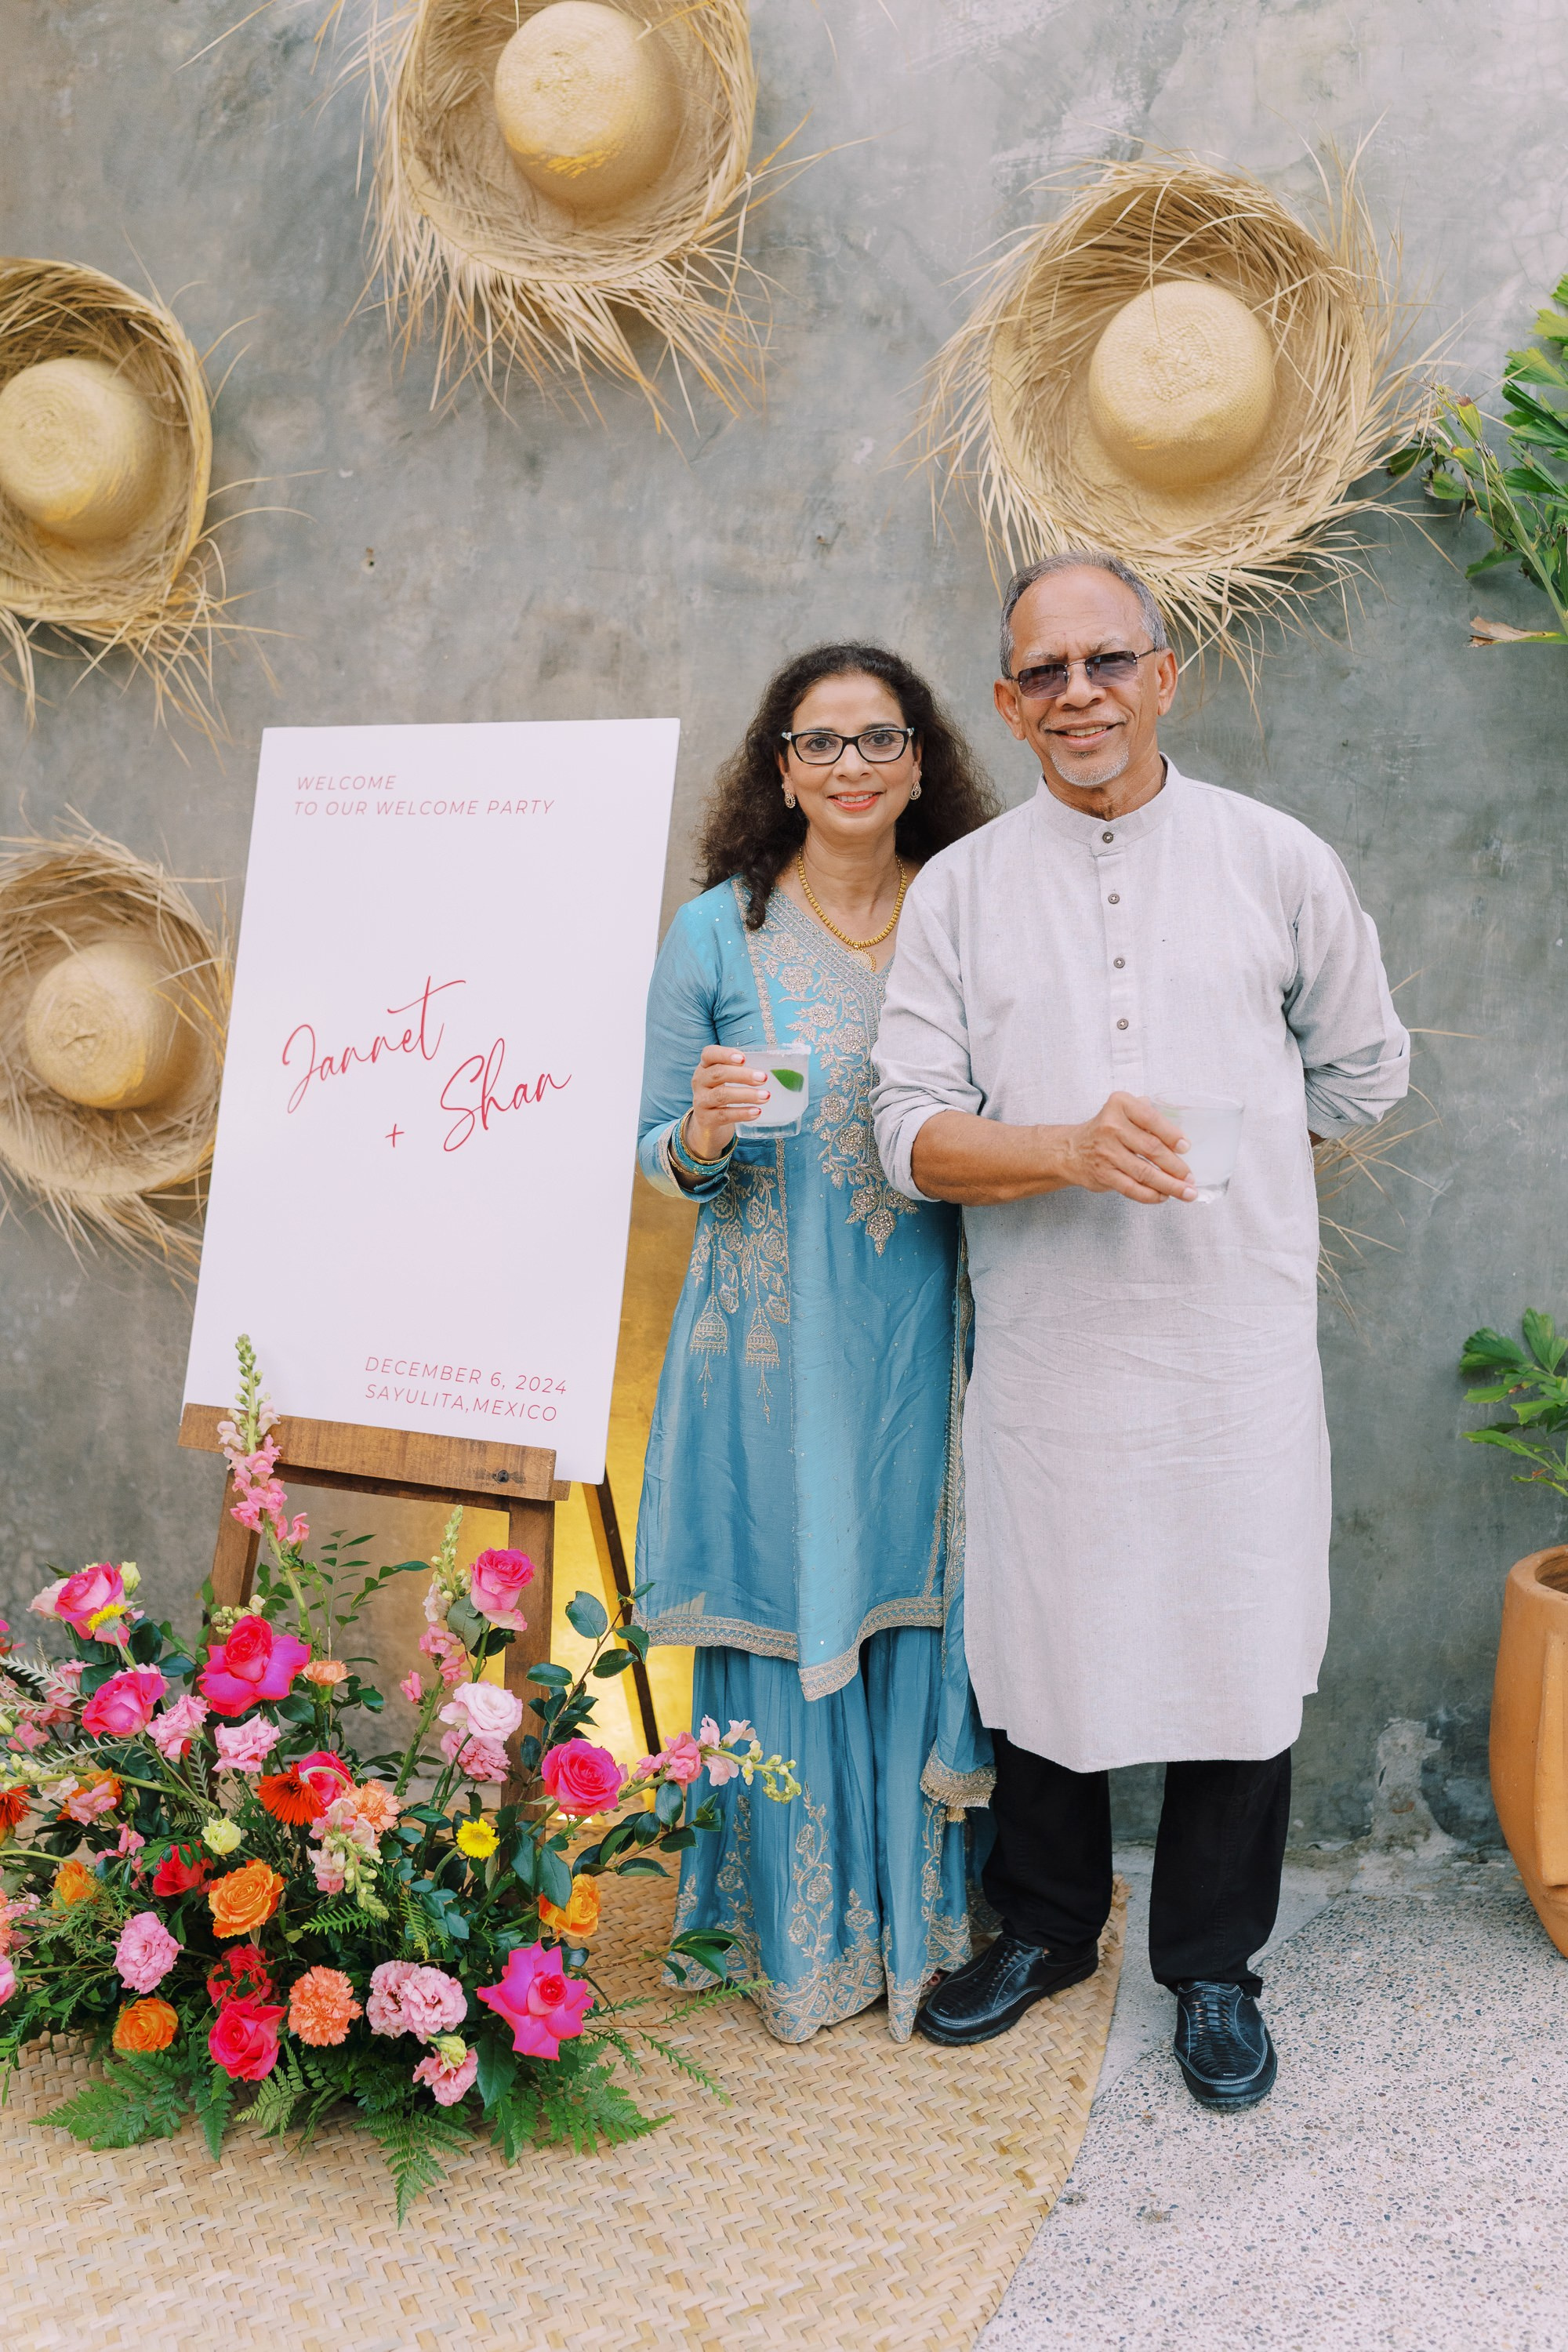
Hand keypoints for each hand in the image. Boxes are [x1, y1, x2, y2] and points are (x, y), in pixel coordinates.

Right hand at [684, 1045, 768, 1162]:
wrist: (707, 1123)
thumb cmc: (722, 1095)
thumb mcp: (725, 1080)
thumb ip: (741, 1070)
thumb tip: (774, 1067)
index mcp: (705, 1067)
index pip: (709, 1054)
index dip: (725, 1054)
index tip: (744, 1058)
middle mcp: (699, 1081)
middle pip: (718, 1074)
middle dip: (742, 1075)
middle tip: (763, 1078)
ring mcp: (701, 1101)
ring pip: (721, 1095)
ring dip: (746, 1095)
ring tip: (766, 1096)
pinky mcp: (705, 1119)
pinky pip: (724, 1115)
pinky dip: (742, 1113)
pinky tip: (757, 1112)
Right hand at [1059, 1092, 1193, 1204]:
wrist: (1072, 1150)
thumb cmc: (1105, 1130)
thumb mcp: (1123, 1111)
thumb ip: (1148, 1114)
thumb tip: (1178, 1134)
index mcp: (1120, 1105)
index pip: (1151, 1119)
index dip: (1172, 1135)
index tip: (1186, 1147)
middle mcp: (1111, 1127)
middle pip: (1151, 1149)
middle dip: (1176, 1166)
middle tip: (1190, 1177)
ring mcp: (1106, 1152)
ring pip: (1144, 1172)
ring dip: (1169, 1185)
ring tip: (1186, 1192)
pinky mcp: (1103, 1174)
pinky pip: (1132, 1188)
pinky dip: (1150, 1195)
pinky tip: (1163, 1196)